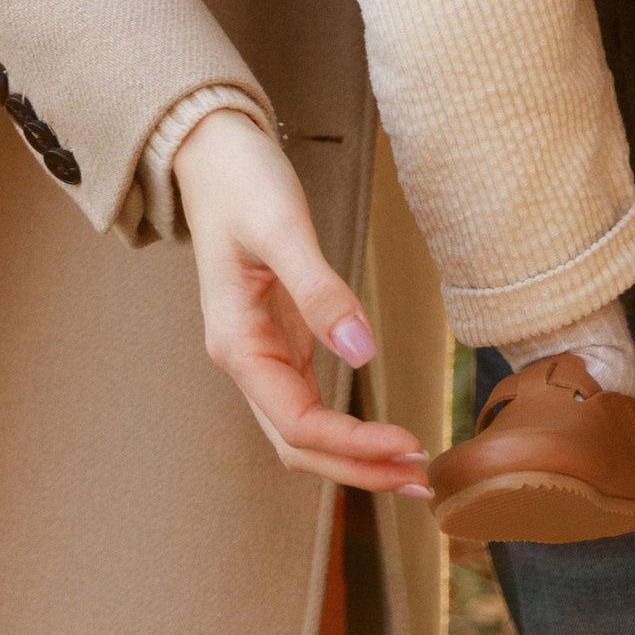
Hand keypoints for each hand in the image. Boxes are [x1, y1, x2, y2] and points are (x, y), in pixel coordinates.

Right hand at [177, 111, 432, 496]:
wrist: (211, 152)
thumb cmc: (240, 182)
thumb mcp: (281, 227)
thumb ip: (320, 290)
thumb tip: (362, 351)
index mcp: (237, 343)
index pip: (297, 424)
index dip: (353, 446)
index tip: (408, 447)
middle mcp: (245, 360)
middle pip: (299, 445)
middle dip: (359, 469)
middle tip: (423, 483)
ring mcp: (261, 353)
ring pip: (304, 432)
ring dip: (355, 458)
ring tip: (413, 470)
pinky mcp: (280, 339)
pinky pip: (310, 404)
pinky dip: (347, 430)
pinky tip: (381, 438)